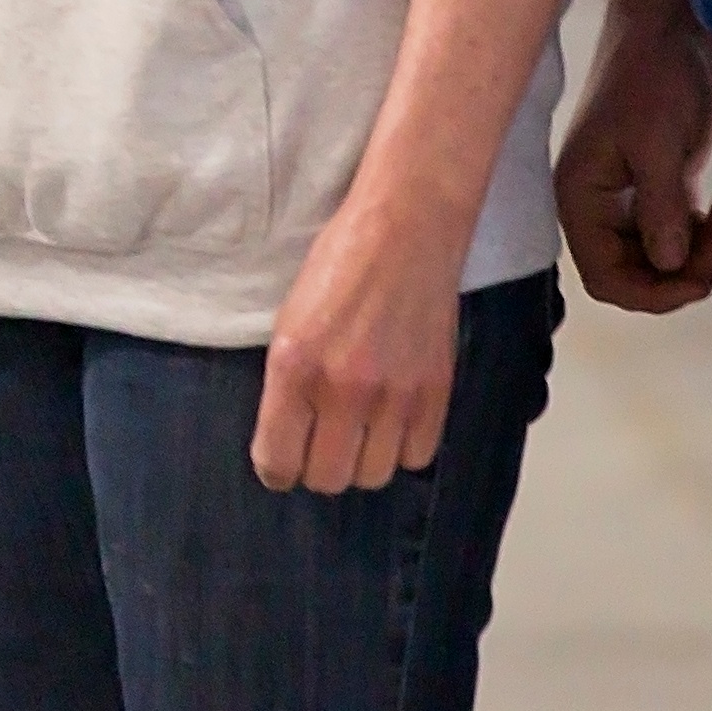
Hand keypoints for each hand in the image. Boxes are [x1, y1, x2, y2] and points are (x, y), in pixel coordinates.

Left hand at [258, 190, 471, 494]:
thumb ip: (286, 384)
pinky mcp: (436, 393)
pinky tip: (394, 421)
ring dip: (362, 461)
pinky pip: (418, 457)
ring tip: (359, 432)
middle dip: (318, 469)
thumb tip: (286, 438)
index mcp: (295, 367)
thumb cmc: (341, 263)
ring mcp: (394, 395)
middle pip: (327, 479)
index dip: (276, 468)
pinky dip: (404, 448)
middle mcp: (343, 390)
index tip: (281, 461)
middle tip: (320, 444)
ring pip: (374, 476)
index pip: (277, 461)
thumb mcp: (288, 320)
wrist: (405, 230)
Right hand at [557, 0, 711, 313]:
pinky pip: (682, 231)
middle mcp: (600, 206)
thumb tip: (669, 266)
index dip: (652, 294)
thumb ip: (659, 208)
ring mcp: (630, 195)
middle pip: (640, 274)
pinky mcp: (660, 183)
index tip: (698, 275)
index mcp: (582, 199)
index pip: (606, 278)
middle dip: (687, 270)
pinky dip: (710, 232)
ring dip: (705, 250)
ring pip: (666, 257)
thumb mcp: (656, 141)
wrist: (670, 24)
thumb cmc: (653, 76)